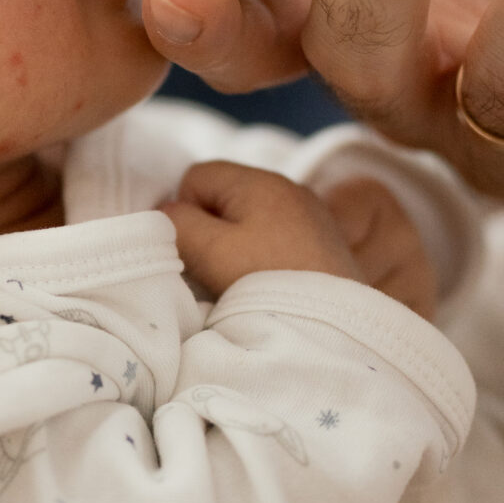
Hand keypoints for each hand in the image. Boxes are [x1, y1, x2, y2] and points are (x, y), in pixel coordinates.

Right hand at [162, 159, 427, 304]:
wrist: (339, 325)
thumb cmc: (270, 282)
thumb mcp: (210, 250)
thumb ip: (177, 224)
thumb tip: (164, 214)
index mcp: (260, 181)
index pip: (196, 176)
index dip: (183, 212)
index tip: (193, 252)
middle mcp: (290, 190)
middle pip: (224, 198)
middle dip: (210, 231)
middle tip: (214, 271)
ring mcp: (311, 218)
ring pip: (249, 222)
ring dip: (235, 250)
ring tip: (242, 284)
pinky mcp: (323, 247)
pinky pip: (275, 241)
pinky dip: (262, 261)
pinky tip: (268, 288)